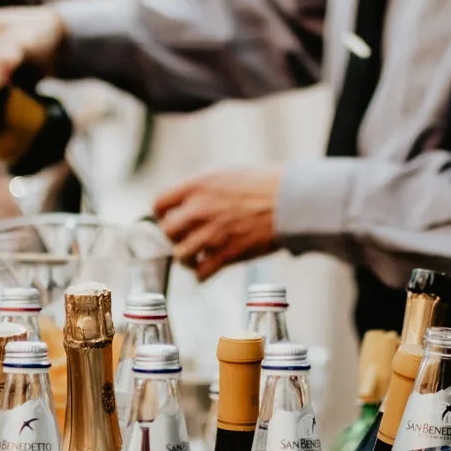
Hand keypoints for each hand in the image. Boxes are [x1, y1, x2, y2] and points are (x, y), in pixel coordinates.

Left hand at [155, 167, 281, 281]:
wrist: (291, 200)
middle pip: (167, 231)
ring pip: (180, 255)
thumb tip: (190, 204)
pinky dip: (202, 275)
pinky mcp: (227, 254)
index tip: (168, 220)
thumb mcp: (227, 175)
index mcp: (197, 186)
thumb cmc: (265, 184)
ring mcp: (211, 233)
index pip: (159, 203)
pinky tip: (208, 270)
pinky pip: (201, 273)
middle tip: (186, 239)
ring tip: (196, 258)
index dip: (161, 215)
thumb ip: (204, 190)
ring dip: (187, 259)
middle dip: (175, 238)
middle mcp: (199, 209)